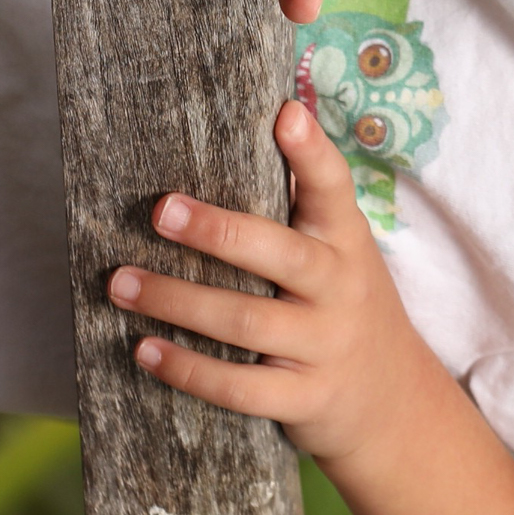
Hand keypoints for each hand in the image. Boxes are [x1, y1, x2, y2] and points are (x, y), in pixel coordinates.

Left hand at [111, 100, 412, 464]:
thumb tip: (266, 119)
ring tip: (120, 283)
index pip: (335, 189)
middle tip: (159, 210)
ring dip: (176, 301)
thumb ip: (305, 204)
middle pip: (280, 255)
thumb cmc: (344, 305)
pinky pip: (240, 387)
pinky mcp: (305, 397)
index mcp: (346, 241)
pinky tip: (144, 350)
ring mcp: (325, 344)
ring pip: (246, 321)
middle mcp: (341, 288)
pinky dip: (188, 369)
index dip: (312, 152)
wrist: (393, 399)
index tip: (285, 114)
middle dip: (217, 232)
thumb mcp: (342, 251)